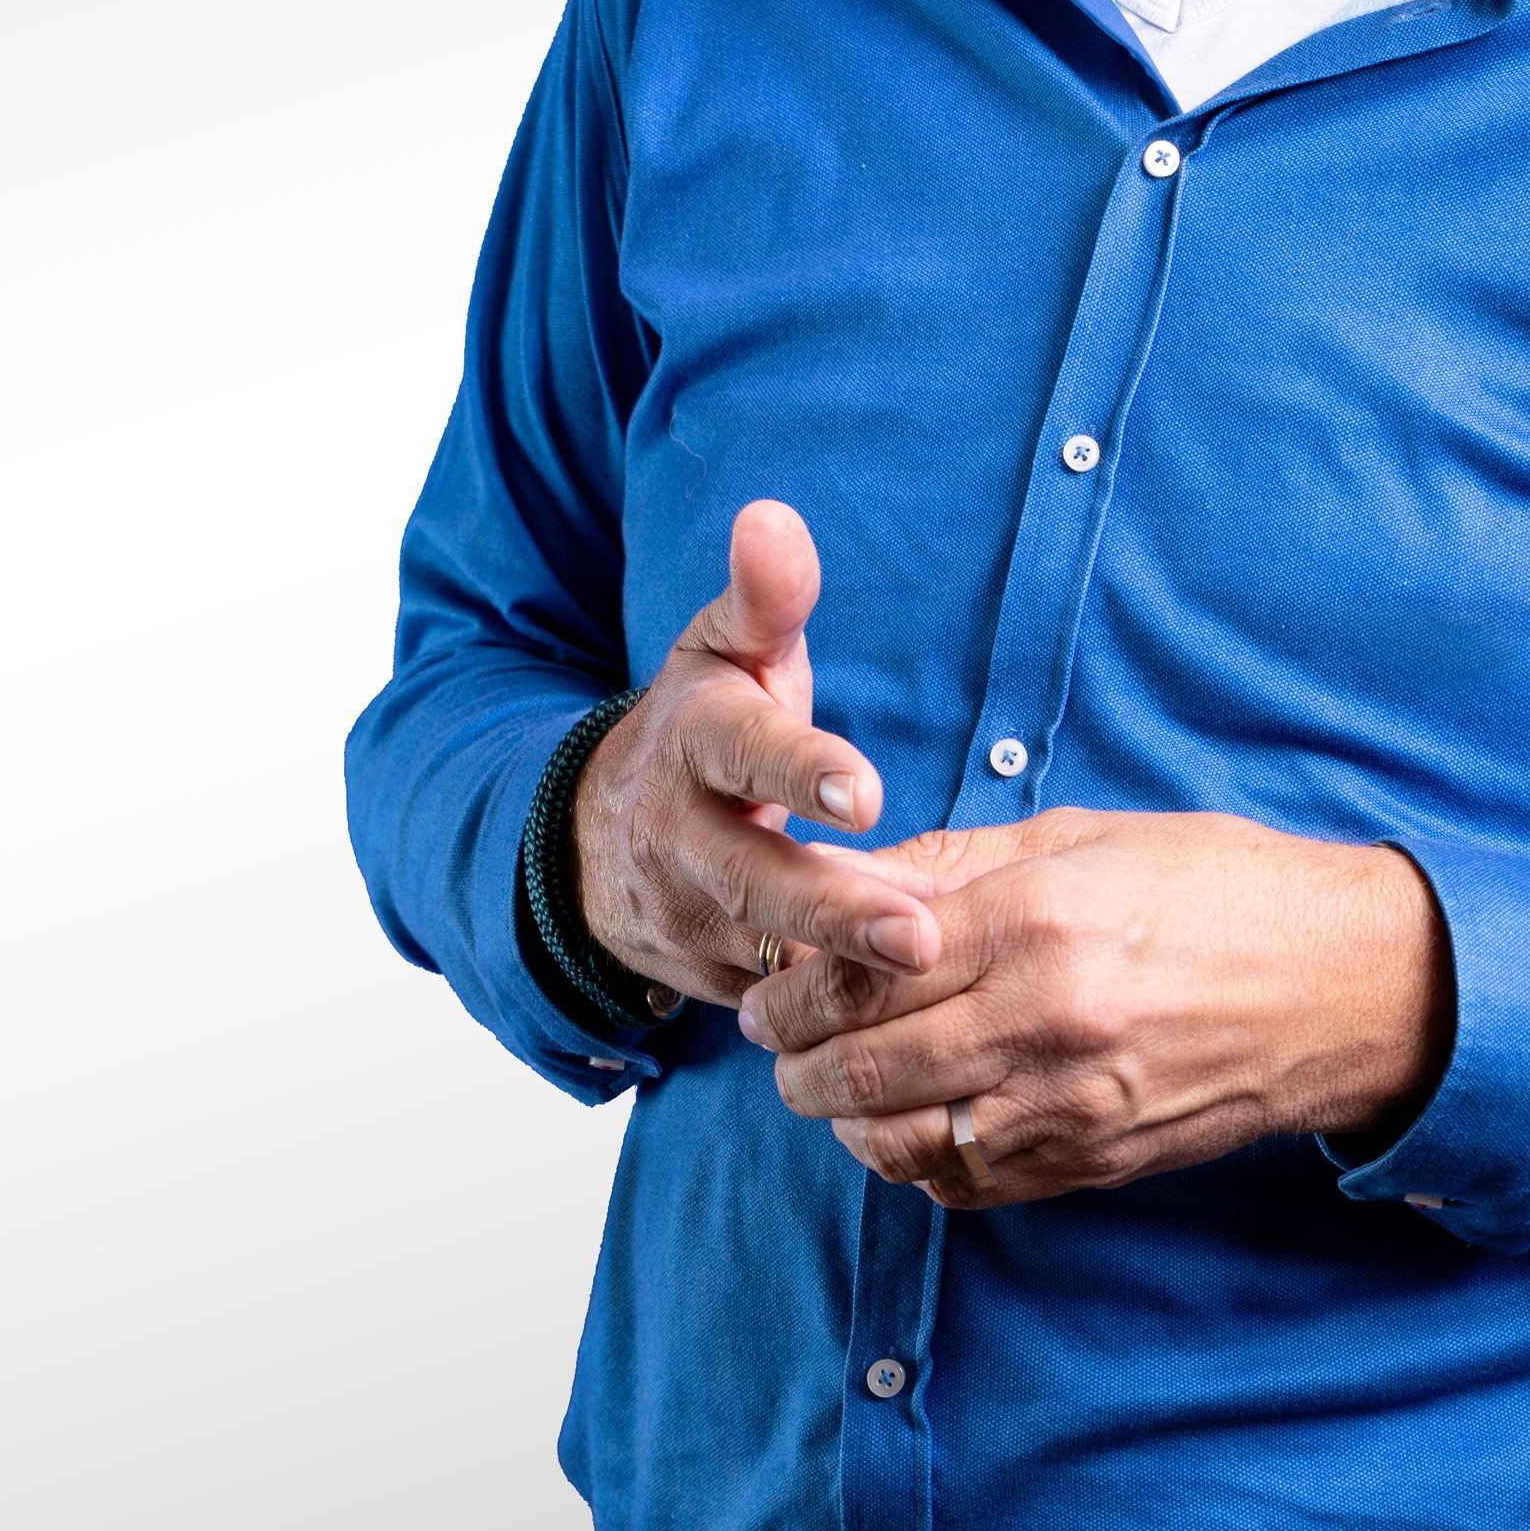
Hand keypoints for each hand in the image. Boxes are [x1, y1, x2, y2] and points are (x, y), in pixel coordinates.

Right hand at [570, 501, 941, 1015]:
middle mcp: (679, 834)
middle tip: (919, 934)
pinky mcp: (703, 975)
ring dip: (843, 971)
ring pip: (763, 950)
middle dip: (835, 909)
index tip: (866, 790)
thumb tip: (773, 516)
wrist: (600, 834)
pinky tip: (902, 1014)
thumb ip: (764, 595)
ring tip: (929, 977)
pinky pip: (770, 999)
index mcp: (696, 740)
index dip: (802, 771)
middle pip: (753, 878)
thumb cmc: (704, 726)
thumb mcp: (725, 650)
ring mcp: (685, 914)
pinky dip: (829, 1010)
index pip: (745, 753)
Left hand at [734, 807, 1453, 1205]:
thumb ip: (956, 865)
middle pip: (865, 1065)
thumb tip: (849, 879)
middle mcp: (1044, 1022)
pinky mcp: (1094, 1162)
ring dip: (842, 1122)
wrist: (1341, 984)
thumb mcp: (1084, 838)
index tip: (769, 983)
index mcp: (1035, 922)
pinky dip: (914, 1164)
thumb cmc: (1218, 888)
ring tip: (827, 1090)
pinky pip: (968, 1184)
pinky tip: (904, 1128)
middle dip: (796, 1059)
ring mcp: (1071, 1106)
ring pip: (903, 1141)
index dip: (796, 984)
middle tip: (775, 1043)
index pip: (864, 968)